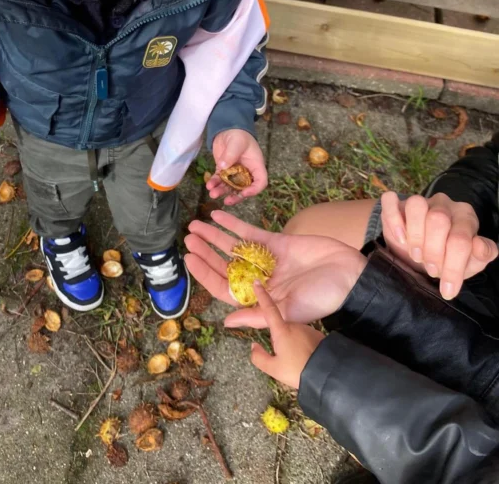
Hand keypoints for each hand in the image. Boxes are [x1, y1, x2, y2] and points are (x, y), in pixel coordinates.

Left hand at [185, 210, 365, 326]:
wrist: (351, 276)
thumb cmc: (324, 300)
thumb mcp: (290, 312)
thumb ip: (258, 315)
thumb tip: (226, 324)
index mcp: (260, 299)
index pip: (224, 287)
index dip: (206, 274)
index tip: (190, 260)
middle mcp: (260, 280)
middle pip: (225, 265)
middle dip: (206, 252)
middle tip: (189, 239)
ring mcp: (268, 260)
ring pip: (234, 247)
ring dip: (215, 236)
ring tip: (195, 226)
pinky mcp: (278, 243)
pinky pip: (251, 233)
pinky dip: (234, 225)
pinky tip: (217, 216)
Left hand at [207, 129, 266, 205]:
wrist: (227, 128)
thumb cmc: (238, 134)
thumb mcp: (237, 142)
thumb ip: (231, 154)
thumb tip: (223, 167)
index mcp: (256, 165)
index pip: (260, 182)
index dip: (254, 190)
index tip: (244, 193)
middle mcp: (246, 172)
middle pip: (244, 189)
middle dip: (235, 196)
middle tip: (226, 201)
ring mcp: (234, 172)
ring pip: (230, 186)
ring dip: (222, 191)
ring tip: (213, 194)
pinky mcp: (224, 170)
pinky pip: (220, 180)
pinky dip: (215, 183)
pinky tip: (209, 185)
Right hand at [250, 282, 323, 389]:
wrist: (327, 373)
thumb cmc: (297, 370)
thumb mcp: (273, 369)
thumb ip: (259, 357)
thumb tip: (253, 346)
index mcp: (282, 330)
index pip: (268, 308)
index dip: (261, 295)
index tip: (256, 282)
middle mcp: (294, 325)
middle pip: (280, 328)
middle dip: (278, 340)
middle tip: (283, 360)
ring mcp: (307, 329)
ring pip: (292, 333)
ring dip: (290, 344)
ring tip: (295, 363)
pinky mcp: (317, 335)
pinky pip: (303, 338)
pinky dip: (301, 346)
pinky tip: (304, 360)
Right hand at [381, 191, 497, 299]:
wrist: (418, 254)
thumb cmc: (447, 257)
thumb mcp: (468, 262)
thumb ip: (482, 254)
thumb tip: (480, 246)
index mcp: (465, 216)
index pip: (462, 238)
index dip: (453, 265)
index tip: (447, 287)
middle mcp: (444, 204)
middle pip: (438, 219)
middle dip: (434, 251)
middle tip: (431, 270)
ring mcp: (420, 201)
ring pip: (416, 204)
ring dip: (415, 234)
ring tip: (416, 255)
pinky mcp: (397, 203)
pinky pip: (391, 200)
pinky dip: (394, 219)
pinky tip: (400, 238)